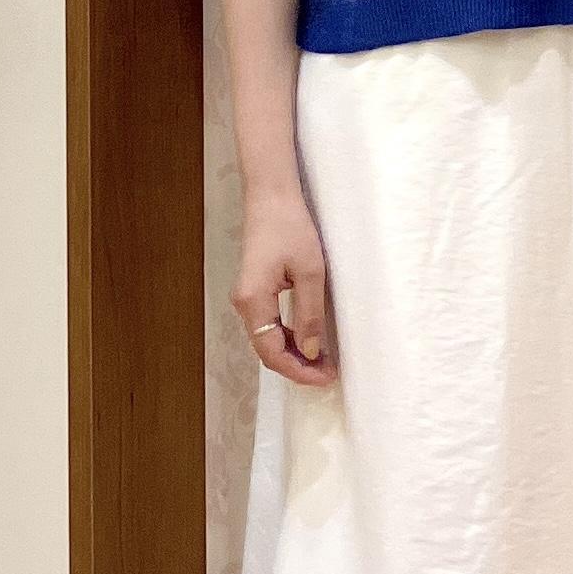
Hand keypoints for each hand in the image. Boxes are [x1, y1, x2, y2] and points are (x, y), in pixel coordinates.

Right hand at [230, 188, 337, 387]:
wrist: (271, 196)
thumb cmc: (291, 227)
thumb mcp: (310, 271)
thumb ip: (310, 314)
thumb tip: (312, 352)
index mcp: (253, 301)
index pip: (272, 352)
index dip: (298, 370)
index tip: (325, 377)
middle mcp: (244, 304)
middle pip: (266, 350)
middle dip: (296, 367)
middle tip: (328, 374)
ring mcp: (247, 297)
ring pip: (267, 339)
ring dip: (293, 354)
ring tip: (322, 362)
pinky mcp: (254, 290)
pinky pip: (268, 325)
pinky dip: (287, 338)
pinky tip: (308, 340)